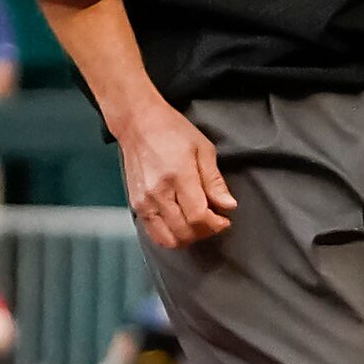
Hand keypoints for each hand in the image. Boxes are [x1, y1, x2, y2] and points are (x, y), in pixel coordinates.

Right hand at [113, 98, 235, 247]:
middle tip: (213, 221)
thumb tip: (227, 205)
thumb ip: (215, 181)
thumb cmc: (171, 131)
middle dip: (204, 232)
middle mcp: (158, 192)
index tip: (223, 219)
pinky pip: (154, 234)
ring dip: (187, 237)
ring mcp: (144, 201)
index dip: (216, 224)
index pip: (198, 216)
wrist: (138, 124)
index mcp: (179, 176)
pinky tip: (180, 223)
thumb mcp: (203, 149)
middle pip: (184, 231)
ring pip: (168, 239)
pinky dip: (170, 236)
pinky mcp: (136, 205)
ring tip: (196, 224)